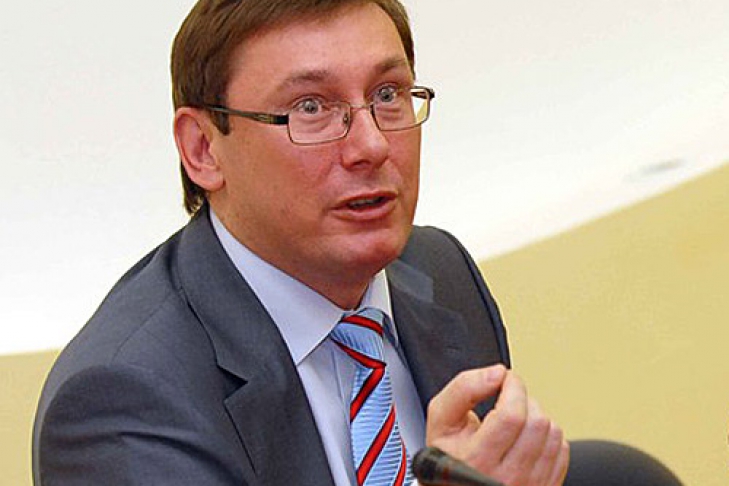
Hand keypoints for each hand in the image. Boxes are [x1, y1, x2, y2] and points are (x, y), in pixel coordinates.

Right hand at [425, 365, 568, 485]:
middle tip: (508, 400)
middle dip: (524, 400)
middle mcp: (505, 478)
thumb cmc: (449, 455)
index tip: (506, 379)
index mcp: (476, 460)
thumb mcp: (441, 420)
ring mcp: (528, 485)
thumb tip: (496, 374)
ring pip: (553, 434)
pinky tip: (525, 438)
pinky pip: (561, 451)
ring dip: (537, 416)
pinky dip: (547, 436)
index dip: (513, 387)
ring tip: (516, 419)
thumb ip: (463, 389)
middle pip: (536, 423)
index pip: (511, 415)